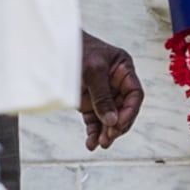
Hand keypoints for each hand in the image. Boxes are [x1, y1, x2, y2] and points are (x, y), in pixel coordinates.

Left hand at [79, 33, 143, 150]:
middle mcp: (116, 84)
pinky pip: (94, 120)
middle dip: (117, 126)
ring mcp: (102, 94)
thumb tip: (112, 121)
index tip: (120, 124)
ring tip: (99, 143)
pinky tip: (90, 143)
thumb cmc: (77, 49)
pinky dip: (93, 132)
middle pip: (123, 110)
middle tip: (108, 137)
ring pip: (109, 118)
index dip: (130, 111)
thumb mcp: (93, 71)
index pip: (134, 94)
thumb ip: (102, 96)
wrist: (54, 45)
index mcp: (124, 70)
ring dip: (105, 132)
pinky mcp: (88, 102)